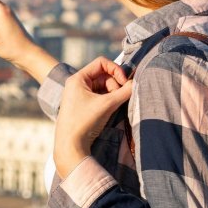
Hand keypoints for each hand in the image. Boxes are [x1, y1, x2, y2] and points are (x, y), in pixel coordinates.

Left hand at [54, 56, 132, 177]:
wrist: (71, 145)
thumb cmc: (85, 122)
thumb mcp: (107, 104)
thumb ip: (124, 91)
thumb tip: (136, 82)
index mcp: (78, 78)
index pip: (101, 63)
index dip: (116, 69)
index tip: (125, 82)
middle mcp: (77, 84)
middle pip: (104, 75)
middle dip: (115, 85)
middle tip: (120, 98)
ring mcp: (80, 94)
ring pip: (104, 86)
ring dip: (113, 94)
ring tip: (114, 106)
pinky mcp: (84, 105)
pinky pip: (100, 96)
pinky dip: (109, 100)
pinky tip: (111, 110)